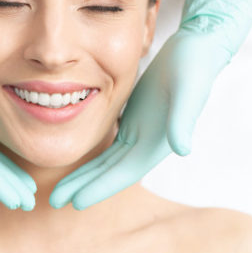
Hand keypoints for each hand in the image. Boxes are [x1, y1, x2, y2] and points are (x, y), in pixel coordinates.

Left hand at [49, 0, 251, 209]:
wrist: (196, 50)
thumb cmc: (194, 67)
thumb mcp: (188, 90)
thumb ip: (184, 119)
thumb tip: (182, 148)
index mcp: (156, 143)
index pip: (122, 173)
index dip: (98, 188)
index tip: (73, 202)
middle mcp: (146, 144)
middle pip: (109, 173)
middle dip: (83, 187)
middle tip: (55, 201)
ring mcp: (138, 133)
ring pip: (106, 161)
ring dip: (85, 175)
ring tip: (61, 188)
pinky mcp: (132, 119)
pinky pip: (108, 145)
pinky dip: (93, 156)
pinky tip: (78, 160)